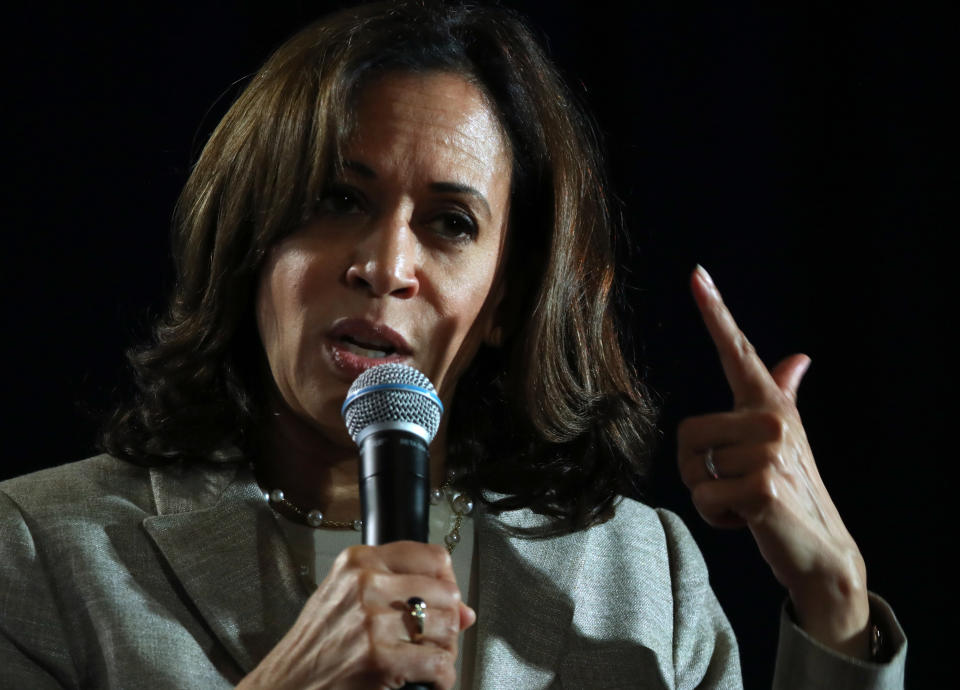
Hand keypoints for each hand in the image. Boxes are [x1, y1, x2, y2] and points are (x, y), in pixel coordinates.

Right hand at [238, 541, 474, 689]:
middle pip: (446, 594)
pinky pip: (438, 665)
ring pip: (447, 628)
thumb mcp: (350, 599)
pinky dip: (440, 678)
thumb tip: (466, 610)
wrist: (286, 684)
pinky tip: (427, 679)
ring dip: (444, 651)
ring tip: (427, 659)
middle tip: (433, 639)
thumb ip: (403, 593)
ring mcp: (372, 620)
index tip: (442, 600)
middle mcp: (366, 583)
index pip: (433, 557)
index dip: (446, 582)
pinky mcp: (379, 658)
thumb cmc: (318, 644)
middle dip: (448, 622)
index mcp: (360, 561)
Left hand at [677, 265, 869, 657]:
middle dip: (698, 471)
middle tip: (736, 487)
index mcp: (770, 406)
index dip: (715, 311)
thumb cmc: (795, 492)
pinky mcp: (764, 487)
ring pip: (693, 470)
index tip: (696, 274)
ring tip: (746, 503)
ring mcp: (770, 452)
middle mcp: (772, 420)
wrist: (820, 551)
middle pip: (688, 433)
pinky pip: (703, 498)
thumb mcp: (787, 440)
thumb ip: (784, 394)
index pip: (738, 350)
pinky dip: (716, 519)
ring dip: (709, 497)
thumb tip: (798, 356)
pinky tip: (749, 521)